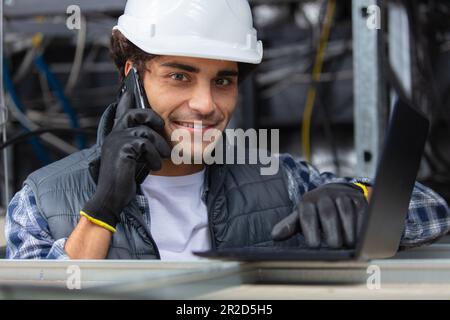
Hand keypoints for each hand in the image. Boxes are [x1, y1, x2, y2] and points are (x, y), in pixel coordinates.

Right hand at [81, 91, 170, 231]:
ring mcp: (116, 140)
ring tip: (160, 158)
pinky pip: (146, 144)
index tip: (133, 75)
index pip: (122, 109)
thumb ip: (140, 143)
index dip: (128, 94)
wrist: (111, 197)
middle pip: (136, 112)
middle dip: (153, 119)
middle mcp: (114, 134)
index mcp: (117, 134)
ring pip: (145, 131)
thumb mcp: (134, 157)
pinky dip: (154, 157)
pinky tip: (153, 167)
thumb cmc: (125, 178)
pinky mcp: (121, 149)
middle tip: (162, 129)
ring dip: (158, 145)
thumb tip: (159, 133)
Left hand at [271, 183, 367, 248]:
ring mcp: (342, 195)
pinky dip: (360, 227)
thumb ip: (289, 226)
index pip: (308, 216)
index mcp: (307, 201)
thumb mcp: (301, 217)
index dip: (311, 232)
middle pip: (328, 215)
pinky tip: (358, 239)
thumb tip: (275, 235)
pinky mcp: (358, 199)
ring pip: (346, 213)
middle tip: (333, 248)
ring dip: (347, 232)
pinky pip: (361, 213)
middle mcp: (324, 195)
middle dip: (331, 234)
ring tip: (346, 246)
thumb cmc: (316, 212)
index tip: (314, 247)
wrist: (336, 194)